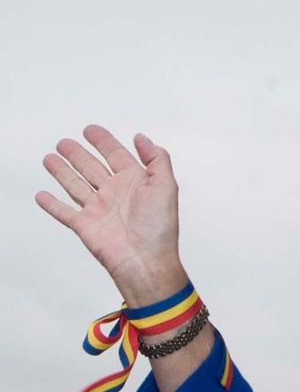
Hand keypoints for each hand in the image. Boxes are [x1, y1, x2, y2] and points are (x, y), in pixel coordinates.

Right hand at [36, 126, 185, 304]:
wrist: (145, 261)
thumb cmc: (158, 228)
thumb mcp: (166, 186)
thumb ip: (156, 158)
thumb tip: (142, 138)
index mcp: (134, 183)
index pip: (116, 155)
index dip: (104, 142)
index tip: (91, 130)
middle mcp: (115, 194)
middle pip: (91, 167)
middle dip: (77, 154)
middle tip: (64, 142)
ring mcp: (98, 210)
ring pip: (75, 185)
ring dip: (62, 172)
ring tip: (50, 158)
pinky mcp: (85, 226)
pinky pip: (64, 212)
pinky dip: (52, 204)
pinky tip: (42, 195)